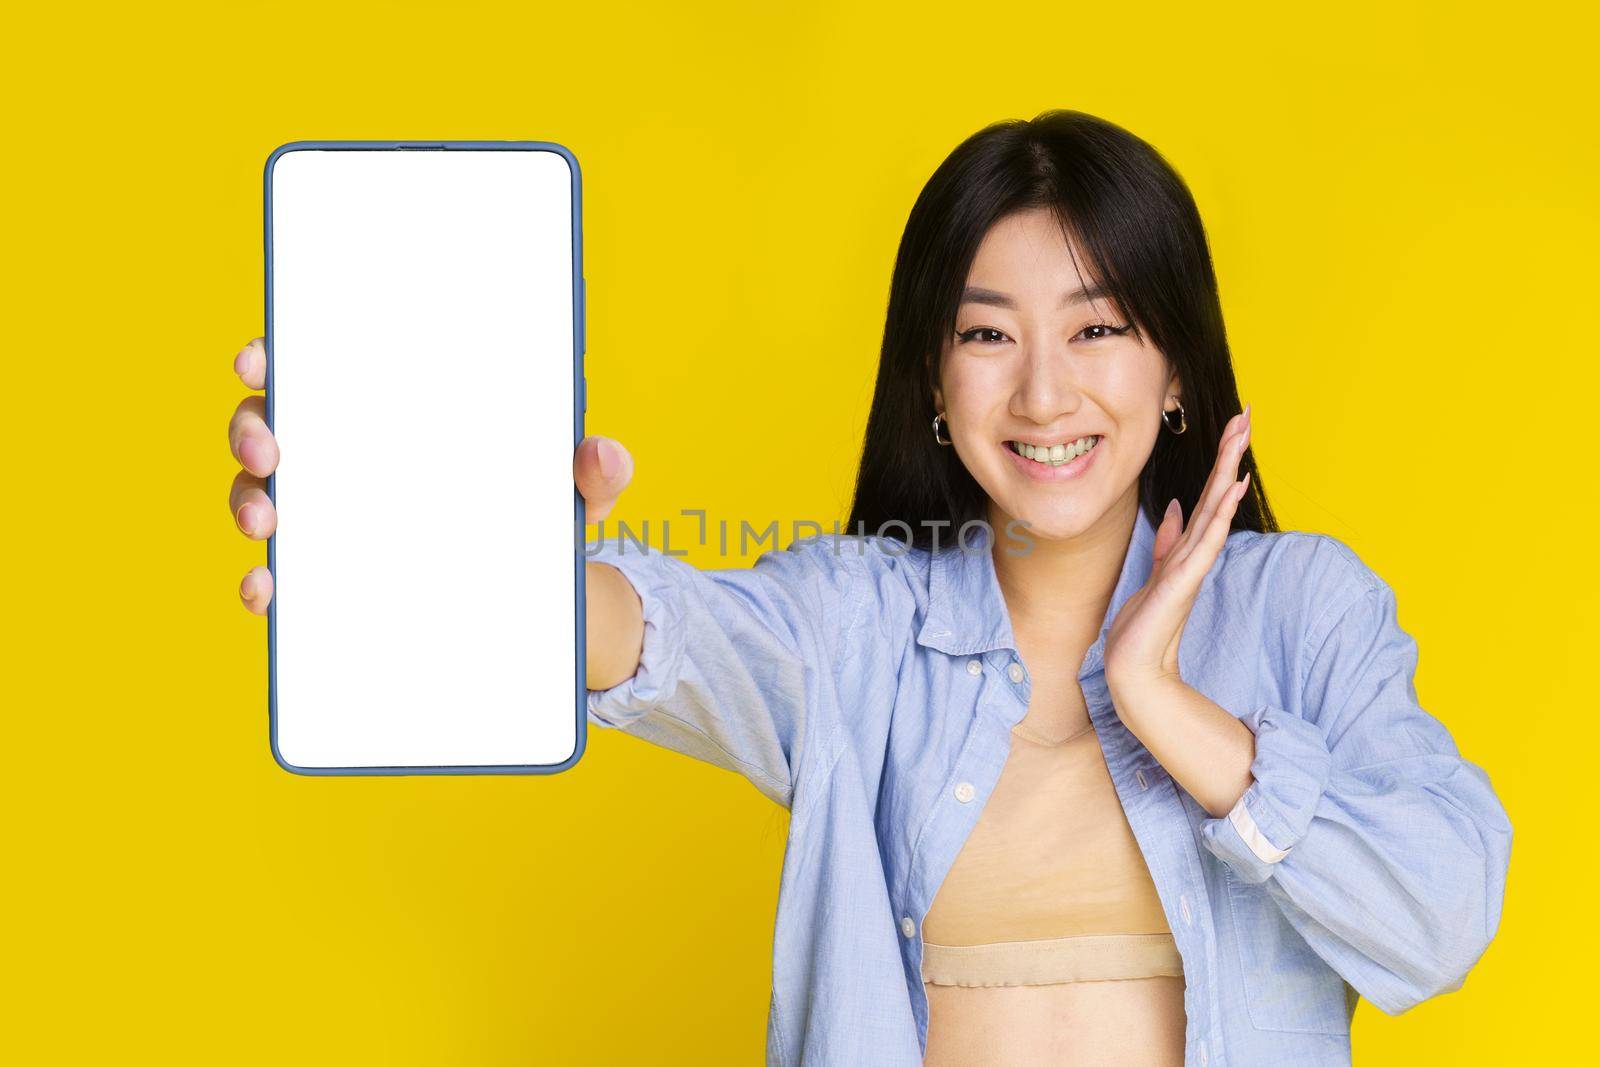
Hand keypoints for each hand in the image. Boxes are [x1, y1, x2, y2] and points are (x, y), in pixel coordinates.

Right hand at [227, 333, 635, 614]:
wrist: (543, 601)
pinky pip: (280, 575)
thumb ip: (595, 471)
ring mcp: (329, 517)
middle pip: (269, 424)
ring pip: (259, 495)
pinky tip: (269, 591)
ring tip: (269, 524)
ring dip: (248, 503)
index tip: (259, 357)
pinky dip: (265, 582)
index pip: (318, 366)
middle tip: (268, 449)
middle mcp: (344, 455)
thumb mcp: (575, 491)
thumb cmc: (542, 513)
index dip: (274, 355)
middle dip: (252, 429)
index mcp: (390, 410)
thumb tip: (603, 454)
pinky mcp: (330, 577)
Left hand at [1103, 402, 1251, 697]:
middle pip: (1217, 492)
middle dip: (1230, 451)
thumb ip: (1168, 541)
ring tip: (1241, 435)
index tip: (1233, 425)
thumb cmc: (1143, 624)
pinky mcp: (1183, 580)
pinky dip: (1220, 512)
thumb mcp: (1154, 573)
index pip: (1208, 495)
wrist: (1134, 666)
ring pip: (1216, 507)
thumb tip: (1177, 508)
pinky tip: (1232, 487)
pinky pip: (1206, 539)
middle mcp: (1196, 551)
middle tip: (1247, 413)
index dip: (1220, 460)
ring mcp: (1193, 564)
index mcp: (1188, 547)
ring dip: (1227, 469)